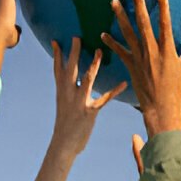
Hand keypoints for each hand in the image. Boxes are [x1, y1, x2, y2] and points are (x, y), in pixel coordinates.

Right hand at [51, 38, 126, 156]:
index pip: (57, 69)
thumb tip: (72, 81)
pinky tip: (124, 83)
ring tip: (100, 51)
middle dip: (73, 53)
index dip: (57, 55)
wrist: (63, 144)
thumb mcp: (63, 104)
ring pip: (86, 79)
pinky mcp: (89, 111)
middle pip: (70, 69)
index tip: (56, 40)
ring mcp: (78, 102)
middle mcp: (68, 94)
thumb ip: (67, 91)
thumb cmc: (65, 123)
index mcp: (61, 91)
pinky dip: (115, 90)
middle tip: (77, 37)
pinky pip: (104, 99)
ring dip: (93, 65)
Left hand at [102, 0, 180, 136]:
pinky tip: (103, 34)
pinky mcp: (130, 66)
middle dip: (138, 4)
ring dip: (120, 17)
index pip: (165, 24)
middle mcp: (152, 51)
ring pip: (128, 33)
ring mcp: (139, 58)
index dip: (164, 7)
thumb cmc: (176, 87)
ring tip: (113, 1)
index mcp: (167, 50)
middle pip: (143, 23)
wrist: (160, 108)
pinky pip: (119, 51)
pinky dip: (111, 43)